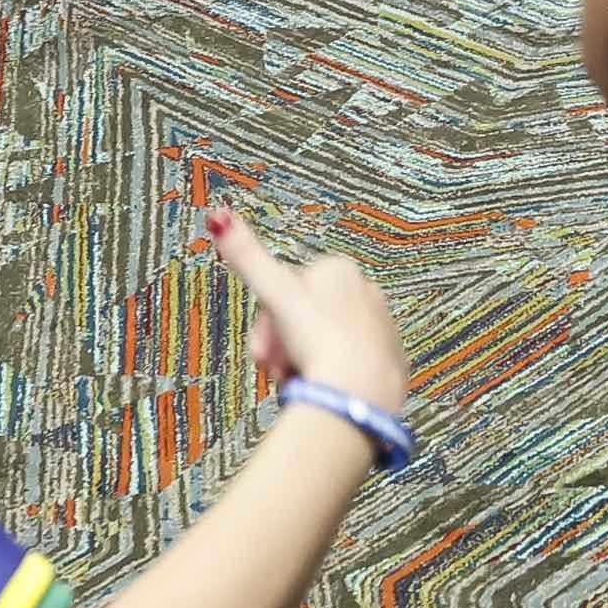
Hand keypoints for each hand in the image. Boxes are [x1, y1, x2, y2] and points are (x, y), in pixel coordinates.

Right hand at [203, 206, 413, 420]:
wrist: (356, 392)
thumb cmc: (317, 340)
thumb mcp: (274, 293)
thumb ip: (246, 255)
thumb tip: (219, 215)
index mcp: (339, 269)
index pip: (286, 289)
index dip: (267, 321)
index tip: (263, 346)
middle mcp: (365, 292)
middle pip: (304, 318)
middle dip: (283, 345)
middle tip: (278, 368)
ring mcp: (380, 327)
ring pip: (324, 342)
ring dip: (304, 362)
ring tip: (301, 381)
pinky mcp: (388, 359)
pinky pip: (349, 364)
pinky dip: (332, 376)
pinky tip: (326, 387)